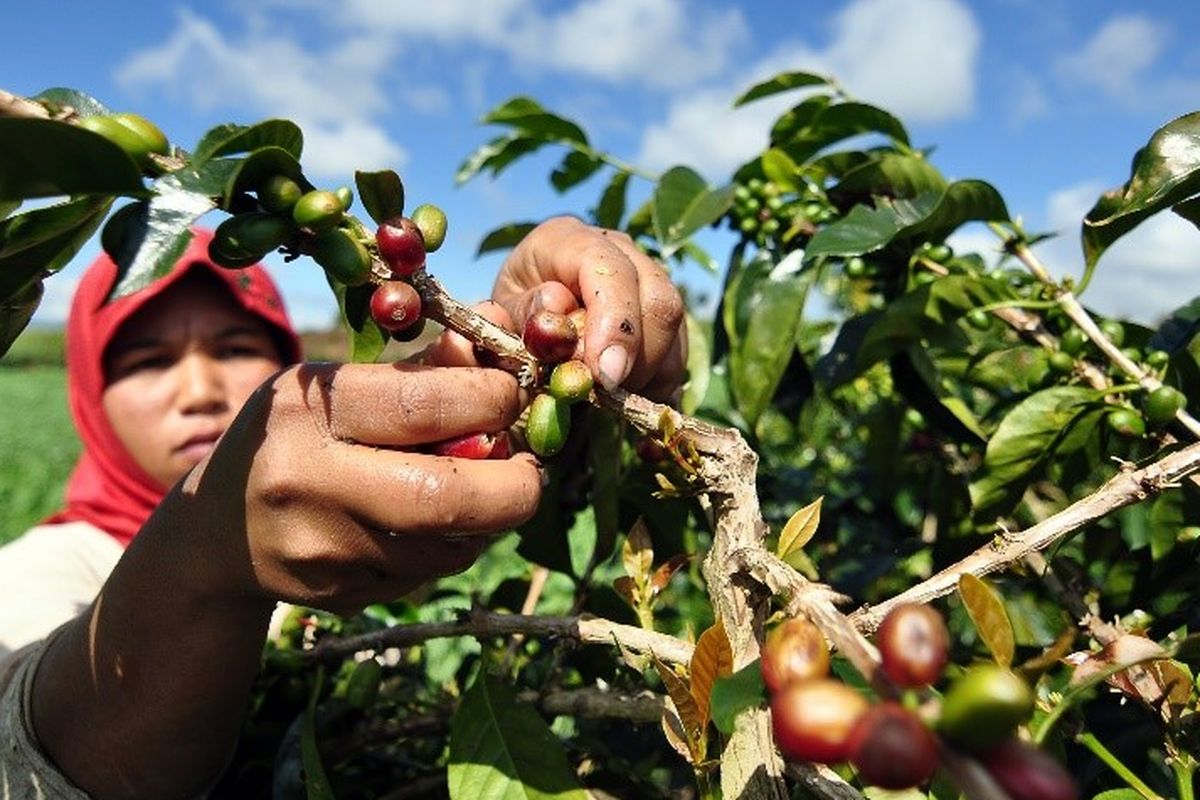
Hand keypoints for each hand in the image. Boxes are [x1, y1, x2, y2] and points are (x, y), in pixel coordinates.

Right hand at [176, 361, 541, 614]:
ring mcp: (322, 551)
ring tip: (490, 488)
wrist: (217, 535)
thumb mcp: (335, 388)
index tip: (512, 396)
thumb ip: (418, 372)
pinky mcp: (340, 597)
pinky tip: (442, 524)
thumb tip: (502, 338)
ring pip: (446, 546)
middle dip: (513, 484)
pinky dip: (454, 546)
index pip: (422, 406)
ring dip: (489, 519)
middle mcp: (308, 484)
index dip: (489, 400)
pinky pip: (428, 574)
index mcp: (308, 413)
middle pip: (443, 495)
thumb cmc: (294, 438)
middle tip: (531, 467)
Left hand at [426, 217, 685, 401]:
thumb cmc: (511, 315)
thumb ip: (523, 314)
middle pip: (658, 297)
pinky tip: (629, 401)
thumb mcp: (501, 315)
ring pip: (674, 329)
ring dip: (647, 373)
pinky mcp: (662, 315)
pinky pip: (678, 353)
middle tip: (608, 394)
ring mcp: (647, 279)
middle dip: (638, 356)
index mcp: (569, 240)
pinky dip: (659, 384)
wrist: (525, 315)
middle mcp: (619, 250)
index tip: (604, 374)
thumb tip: (556, 309)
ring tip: (608, 397)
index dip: (615, 321)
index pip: (610, 269)